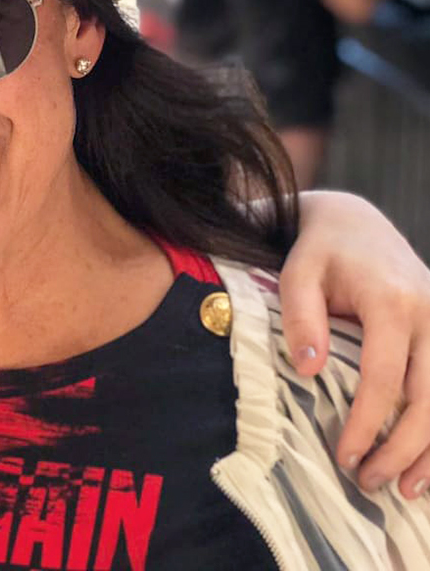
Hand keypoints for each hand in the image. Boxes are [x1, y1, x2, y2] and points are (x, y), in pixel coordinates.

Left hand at [279, 190, 429, 496]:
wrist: (357, 224)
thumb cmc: (319, 252)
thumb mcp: (296, 273)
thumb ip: (300, 317)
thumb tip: (308, 368)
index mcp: (392, 301)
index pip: (384, 377)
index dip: (366, 423)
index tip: (345, 457)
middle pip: (428, 396)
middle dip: (403, 448)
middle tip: (371, 483)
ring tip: (407, 489)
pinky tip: (429, 460)